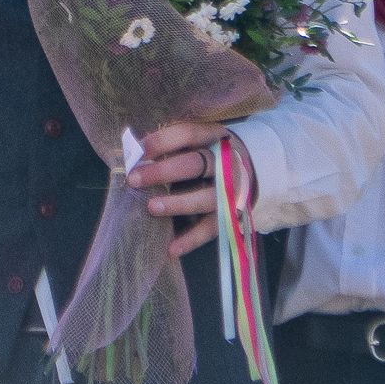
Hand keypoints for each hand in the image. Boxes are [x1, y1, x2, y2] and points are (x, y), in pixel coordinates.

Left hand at [132, 120, 244, 254]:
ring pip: (207, 197)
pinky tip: (172, 248)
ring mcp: (231, 190)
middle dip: (163, 172)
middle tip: (134, 180)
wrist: (251, 171)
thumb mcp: (198, 143)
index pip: (188, 134)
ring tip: (152, 208)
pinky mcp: (233, 215)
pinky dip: (192, 239)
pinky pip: (212, 228)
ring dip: (178, 203)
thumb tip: (133, 153)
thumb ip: (171, 147)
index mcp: (214, 138)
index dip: (162, 141)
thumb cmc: (210, 155)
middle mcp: (226, 162)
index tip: (138, 151)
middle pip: (195, 165)